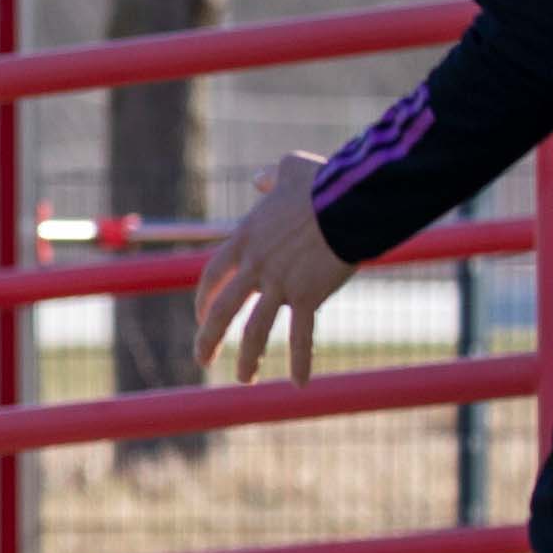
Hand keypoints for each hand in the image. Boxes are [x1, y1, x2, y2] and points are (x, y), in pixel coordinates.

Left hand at [191, 156, 354, 382]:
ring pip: (255, 330)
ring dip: (248, 359)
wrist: (351, 199)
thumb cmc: (325, 182)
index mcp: (245, 239)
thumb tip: (260, 180)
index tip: (202, 316)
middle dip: (209, 338)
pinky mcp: (308, 296)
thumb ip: (270, 178)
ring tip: (243, 380)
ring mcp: (279, 284)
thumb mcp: (290, 169)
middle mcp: (256, 266)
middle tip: (202, 360)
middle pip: (222, 310)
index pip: (212, 276)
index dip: (204, 300)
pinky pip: (301, 336)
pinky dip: (301, 361)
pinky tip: (300, 384)